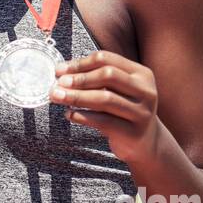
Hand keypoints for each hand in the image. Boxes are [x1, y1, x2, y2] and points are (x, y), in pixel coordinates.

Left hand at [49, 49, 161, 163]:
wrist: (145, 143)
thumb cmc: (123, 111)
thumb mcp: (116, 91)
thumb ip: (95, 79)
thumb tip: (61, 71)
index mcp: (141, 74)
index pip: (107, 59)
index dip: (80, 63)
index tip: (60, 70)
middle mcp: (146, 91)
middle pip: (108, 75)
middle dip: (79, 79)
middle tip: (58, 84)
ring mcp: (142, 112)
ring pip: (105, 99)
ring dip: (76, 97)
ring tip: (57, 97)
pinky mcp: (133, 132)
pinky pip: (103, 121)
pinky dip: (83, 116)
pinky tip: (69, 114)